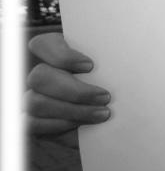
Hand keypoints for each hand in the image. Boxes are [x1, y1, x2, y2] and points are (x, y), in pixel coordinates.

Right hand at [25, 33, 110, 147]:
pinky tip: (81, 125)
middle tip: (105, 97)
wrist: (111, 126)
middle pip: (40, 76)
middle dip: (75, 91)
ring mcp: (32, 99)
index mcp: (56, 55)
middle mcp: (40, 75)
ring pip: (35, 102)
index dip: (61, 55)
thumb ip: (109, 64)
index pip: (43, 44)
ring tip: (102, 114)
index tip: (90, 66)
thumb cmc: (113, 92)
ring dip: (73, 110)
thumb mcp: (111, 75)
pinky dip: (60, 125)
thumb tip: (126, 61)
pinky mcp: (32, 122)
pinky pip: (33, 124)